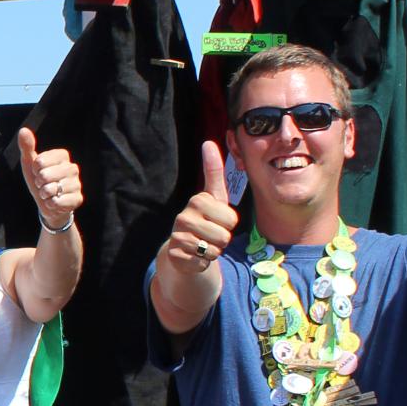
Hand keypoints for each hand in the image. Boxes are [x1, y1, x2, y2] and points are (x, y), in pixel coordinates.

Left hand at [16, 128, 82, 229]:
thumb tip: (23, 130)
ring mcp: (77, 184)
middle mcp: (73, 168)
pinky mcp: (78, 199)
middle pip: (45, 175)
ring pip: (51, 190)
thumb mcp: (30, 164)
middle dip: (39, 183)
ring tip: (49, 193)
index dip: (34, 170)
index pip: (40, 161)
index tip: (38, 172)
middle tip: (43, 185)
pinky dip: (50, 204)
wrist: (47, 203)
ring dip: (44, 195)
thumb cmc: (39, 180)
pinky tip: (54, 202)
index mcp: (63, 155)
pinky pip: (57, 202)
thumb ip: (27, 147)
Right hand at [164, 142, 238, 272]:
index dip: (229, 223)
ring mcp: (178, 237)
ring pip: (214, 251)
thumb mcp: (213, 196)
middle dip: (222, 240)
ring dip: (213, 251)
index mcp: (197, 201)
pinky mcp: (175, 255)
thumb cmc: (205, 218)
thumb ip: (214, 171)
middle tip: (210, 234)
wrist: (183, 246)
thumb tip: (208, 142)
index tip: (217, 219)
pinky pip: (203, 263)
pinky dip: (202, 263)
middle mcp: (184, 217)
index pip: (231, 219)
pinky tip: (194, 255)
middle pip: (224, 236)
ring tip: (203, 244)